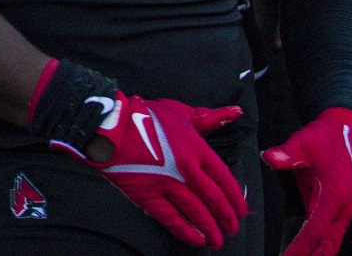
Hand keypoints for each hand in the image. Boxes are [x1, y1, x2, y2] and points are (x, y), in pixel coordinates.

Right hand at [68, 93, 246, 247]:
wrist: (110, 126)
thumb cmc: (145, 116)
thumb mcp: (180, 112)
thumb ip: (209, 118)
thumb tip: (235, 112)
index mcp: (196, 148)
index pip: (224, 179)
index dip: (235, 198)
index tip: (241, 210)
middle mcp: (185, 169)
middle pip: (214, 199)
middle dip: (226, 217)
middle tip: (232, 228)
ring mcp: (166, 184)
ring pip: (196, 212)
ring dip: (210, 229)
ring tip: (217, 240)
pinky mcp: (147, 195)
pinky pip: (171, 218)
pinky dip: (186, 232)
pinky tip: (196, 239)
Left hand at [261, 108, 351, 255]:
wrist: (347, 132)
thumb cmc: (324, 139)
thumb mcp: (304, 142)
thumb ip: (287, 154)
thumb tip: (269, 158)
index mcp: (334, 195)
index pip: (315, 229)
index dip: (300, 246)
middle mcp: (343, 208)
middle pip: (327, 244)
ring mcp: (345, 211)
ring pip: (332, 243)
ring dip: (317, 255)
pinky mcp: (342, 210)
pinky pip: (332, 235)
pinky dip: (322, 247)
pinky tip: (309, 253)